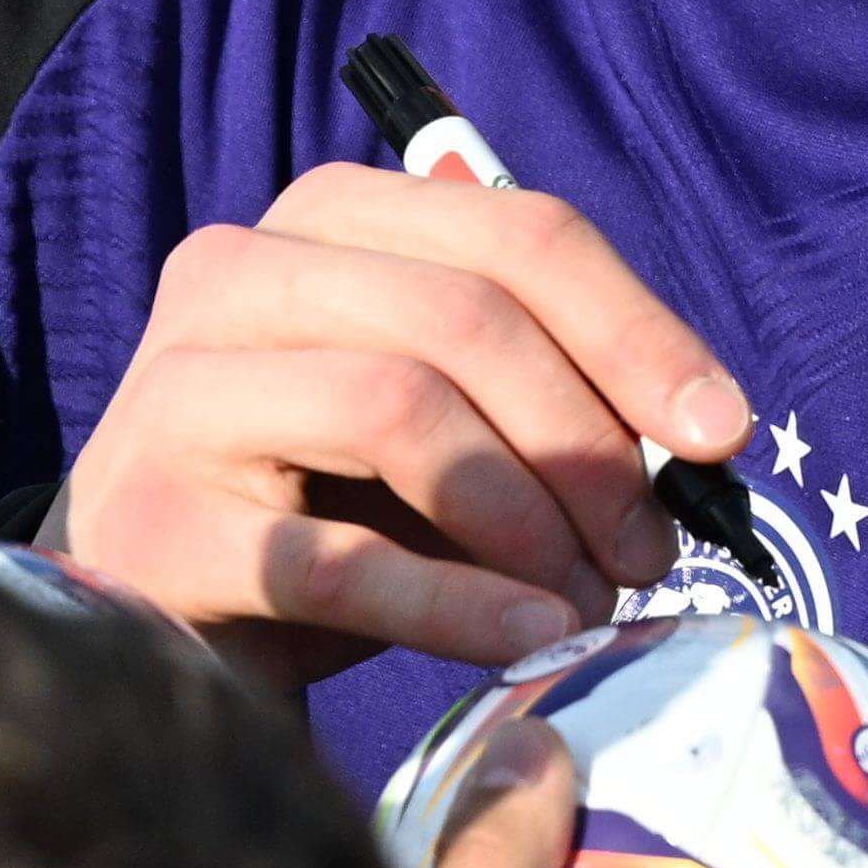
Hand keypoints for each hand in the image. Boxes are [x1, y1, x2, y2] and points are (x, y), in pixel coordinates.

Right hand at [53, 162, 751, 687]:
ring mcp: (177, 395)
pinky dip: (457, 603)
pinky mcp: (157, 525)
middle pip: (462, 316)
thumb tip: (697, 431)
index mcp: (319, 224)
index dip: (635, 329)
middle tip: (648, 551)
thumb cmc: (319, 508)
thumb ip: (538, 391)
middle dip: (586, 443)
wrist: (146, 619)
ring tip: (584, 604)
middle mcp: (232, 277)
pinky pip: (335, 557)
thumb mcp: (434, 422)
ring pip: (399, 409)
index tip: (720, 433)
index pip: (511, 230)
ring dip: (526, 520)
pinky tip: (528, 642)